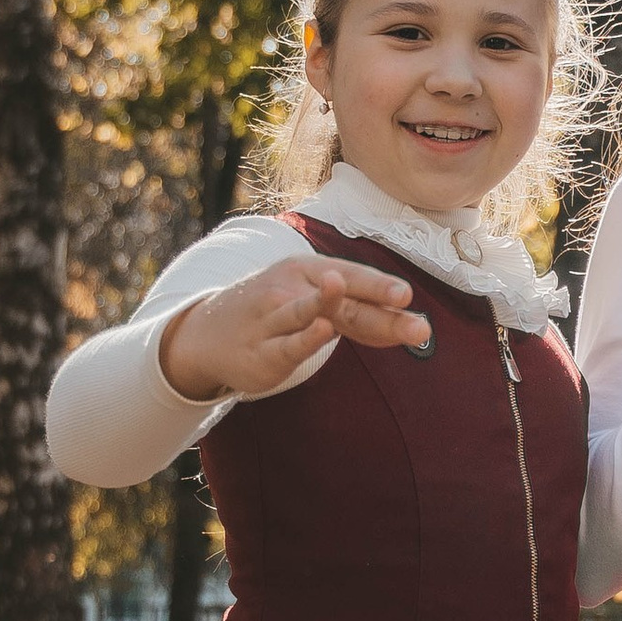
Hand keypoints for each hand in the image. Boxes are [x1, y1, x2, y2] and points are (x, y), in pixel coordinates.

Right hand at [159, 256, 428, 401]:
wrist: (209, 335)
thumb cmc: (275, 315)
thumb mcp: (315, 305)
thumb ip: (360, 315)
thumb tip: (411, 324)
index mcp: (309, 270)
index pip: (352, 277)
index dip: (377, 287)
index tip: (406, 296)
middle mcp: (291, 288)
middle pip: (342, 299)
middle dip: (378, 308)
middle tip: (412, 317)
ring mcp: (273, 318)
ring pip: (309, 312)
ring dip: (328, 303)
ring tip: (343, 289)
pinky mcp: (262, 350)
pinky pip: (288, 343)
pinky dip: (305, 338)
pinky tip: (322, 330)